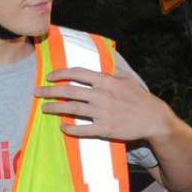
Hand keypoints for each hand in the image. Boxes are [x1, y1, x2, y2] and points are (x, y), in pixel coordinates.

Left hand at [35, 67, 173, 142]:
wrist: (153, 119)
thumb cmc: (141, 98)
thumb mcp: (128, 79)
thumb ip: (113, 71)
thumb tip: (103, 62)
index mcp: (106, 81)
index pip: (77, 73)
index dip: (61, 73)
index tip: (49, 76)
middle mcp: (101, 95)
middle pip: (69, 91)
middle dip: (50, 91)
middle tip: (37, 92)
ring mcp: (102, 113)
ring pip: (72, 109)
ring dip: (55, 108)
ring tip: (44, 109)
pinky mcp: (105, 129)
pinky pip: (82, 129)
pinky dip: (70, 128)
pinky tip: (62, 127)